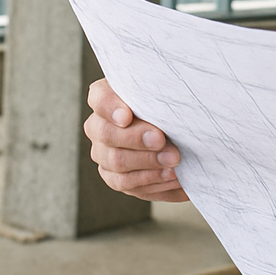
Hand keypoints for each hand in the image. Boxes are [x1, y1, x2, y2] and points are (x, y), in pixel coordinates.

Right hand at [84, 79, 187, 202]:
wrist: (176, 127)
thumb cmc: (167, 101)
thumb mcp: (164, 89)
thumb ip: (160, 89)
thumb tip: (172, 93)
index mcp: (106, 97)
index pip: (100, 99)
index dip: (111, 109)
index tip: (127, 116)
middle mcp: (98, 127)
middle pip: (108, 135)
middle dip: (137, 139)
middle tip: (162, 141)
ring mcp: (104, 155)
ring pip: (116, 165)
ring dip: (148, 165)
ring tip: (174, 164)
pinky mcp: (116, 177)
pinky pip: (129, 185)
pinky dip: (154, 183)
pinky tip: (175, 178)